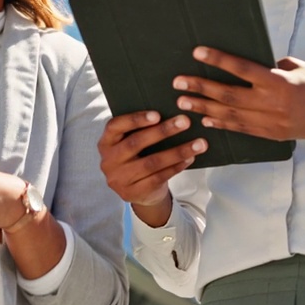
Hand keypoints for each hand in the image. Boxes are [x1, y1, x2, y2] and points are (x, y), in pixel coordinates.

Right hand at [98, 111, 205, 225]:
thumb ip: (140, 130)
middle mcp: (108, 161)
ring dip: (177, 151)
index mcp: (105, 143)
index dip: (135, 119)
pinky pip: (158, 178)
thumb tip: (171, 110)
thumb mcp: (131, 143)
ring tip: (198, 143)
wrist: (138, 191)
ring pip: (151, 163)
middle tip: (185, 121)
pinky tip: (190, 158)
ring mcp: (119, 179)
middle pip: (135, 143)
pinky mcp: (133, 193)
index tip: (157, 114)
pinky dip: (176, 167)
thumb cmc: (138, 157)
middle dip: (163, 131)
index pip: (115, 126)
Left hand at [174, 47, 304, 142]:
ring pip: (231, 115)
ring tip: (184, 102)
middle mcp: (272, 103)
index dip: (218, 60)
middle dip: (201, 87)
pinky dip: (222, 124)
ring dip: (205, 107)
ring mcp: (271, 122)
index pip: (241, 69)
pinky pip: (242, 129)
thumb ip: (271, 68)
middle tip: (178, 82)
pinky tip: (206, 119)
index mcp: (279, 81)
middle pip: (229, 95)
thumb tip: (247, 67)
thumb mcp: (297, 67)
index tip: (197, 53)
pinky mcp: (272, 134)